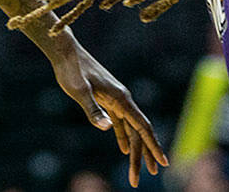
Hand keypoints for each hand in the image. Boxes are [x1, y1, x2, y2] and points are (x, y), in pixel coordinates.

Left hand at [46, 38, 166, 186]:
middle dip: (144, 155)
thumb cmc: (71, 70)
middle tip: (151, 176)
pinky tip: (123, 150)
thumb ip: (93, 109)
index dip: (153, 146)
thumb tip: (107, 127)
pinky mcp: (107, 100)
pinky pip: (121, 122)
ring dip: (136, 149)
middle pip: (139, 132)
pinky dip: (124, 137)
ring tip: (139, 171)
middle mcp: (123, 99)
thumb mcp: (79, 91)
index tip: (163, 162)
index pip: (143, 127)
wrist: (65, 52)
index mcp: (121, 99)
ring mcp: (116, 100)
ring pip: (131, 128)